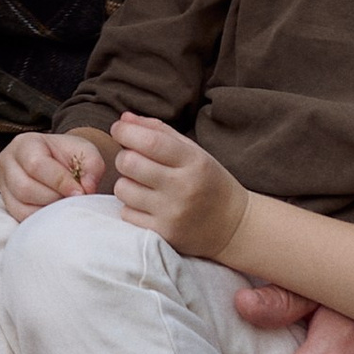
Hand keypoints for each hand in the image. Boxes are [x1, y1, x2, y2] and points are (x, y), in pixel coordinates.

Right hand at [0, 128, 104, 219]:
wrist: (60, 163)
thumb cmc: (71, 156)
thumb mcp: (86, 152)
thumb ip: (92, 166)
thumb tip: (87, 188)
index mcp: (25, 143)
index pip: (36, 164)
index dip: (60, 181)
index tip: (81, 193)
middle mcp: (7, 162)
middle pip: (24, 187)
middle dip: (54, 197)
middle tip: (73, 200)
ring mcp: (3, 184)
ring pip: (20, 206)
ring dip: (47, 210)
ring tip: (65, 205)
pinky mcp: (7, 203)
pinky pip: (20, 218)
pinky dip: (41, 219)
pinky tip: (56, 213)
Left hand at [110, 113, 247, 263]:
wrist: (234, 226)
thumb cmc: (210, 182)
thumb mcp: (194, 152)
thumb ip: (159, 132)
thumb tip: (124, 119)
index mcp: (193, 161)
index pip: (149, 141)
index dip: (125, 131)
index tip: (119, 129)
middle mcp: (182, 187)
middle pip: (129, 163)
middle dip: (124, 156)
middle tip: (132, 158)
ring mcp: (172, 213)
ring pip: (123, 189)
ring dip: (126, 182)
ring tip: (142, 184)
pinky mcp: (164, 234)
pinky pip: (126, 214)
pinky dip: (130, 206)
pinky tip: (146, 204)